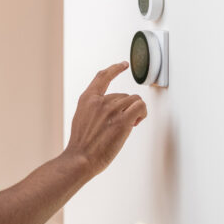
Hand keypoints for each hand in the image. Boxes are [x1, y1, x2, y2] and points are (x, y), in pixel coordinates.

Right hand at [64, 62, 147, 178]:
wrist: (81, 158)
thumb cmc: (81, 145)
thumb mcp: (81, 119)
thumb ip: (94, 109)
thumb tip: (111, 111)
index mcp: (87, 100)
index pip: (102, 77)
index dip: (114, 69)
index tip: (122, 65)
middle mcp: (99, 101)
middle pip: (124, 94)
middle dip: (127, 107)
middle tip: (125, 122)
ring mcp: (111, 110)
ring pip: (134, 100)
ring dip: (135, 112)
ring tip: (130, 124)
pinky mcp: (123, 121)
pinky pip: (140, 107)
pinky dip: (142, 113)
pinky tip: (137, 122)